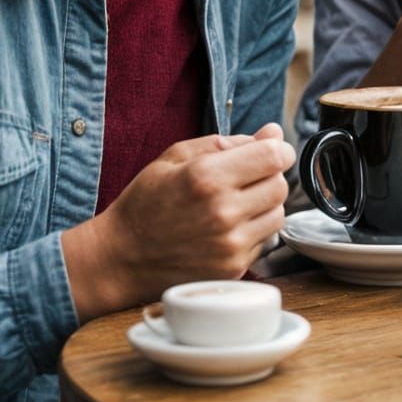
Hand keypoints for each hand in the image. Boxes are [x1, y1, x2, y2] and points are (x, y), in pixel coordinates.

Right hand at [62, 123, 294, 317]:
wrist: (120, 258)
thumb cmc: (146, 201)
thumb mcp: (177, 156)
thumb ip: (229, 141)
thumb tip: (273, 132)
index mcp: (208, 176)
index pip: (274, 156)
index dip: (277, 149)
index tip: (270, 151)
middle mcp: (223, 212)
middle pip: (280, 185)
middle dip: (269, 176)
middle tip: (245, 179)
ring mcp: (229, 245)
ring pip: (278, 214)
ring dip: (264, 205)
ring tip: (235, 204)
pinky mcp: (232, 269)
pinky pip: (265, 241)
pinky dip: (254, 231)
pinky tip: (228, 228)